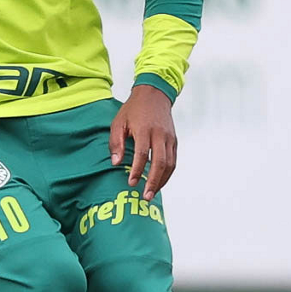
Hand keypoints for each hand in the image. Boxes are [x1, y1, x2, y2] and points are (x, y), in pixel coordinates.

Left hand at [109, 84, 176, 200]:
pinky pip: (173, 161)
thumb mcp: (118, 122)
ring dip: (162, 181)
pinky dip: (168, 174)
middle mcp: (160, 135)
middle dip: (153, 182)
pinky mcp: (174, 140)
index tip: (131, 183)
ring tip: (152, 193)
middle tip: (145, 196)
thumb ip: (116, 142)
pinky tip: (159, 182)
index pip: (142, 154)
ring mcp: (169, 138)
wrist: (154, 95)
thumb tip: (116, 163)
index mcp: (144, 129)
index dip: (137, 171)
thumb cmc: (133, 109)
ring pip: (170, 164)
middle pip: (160, 162)